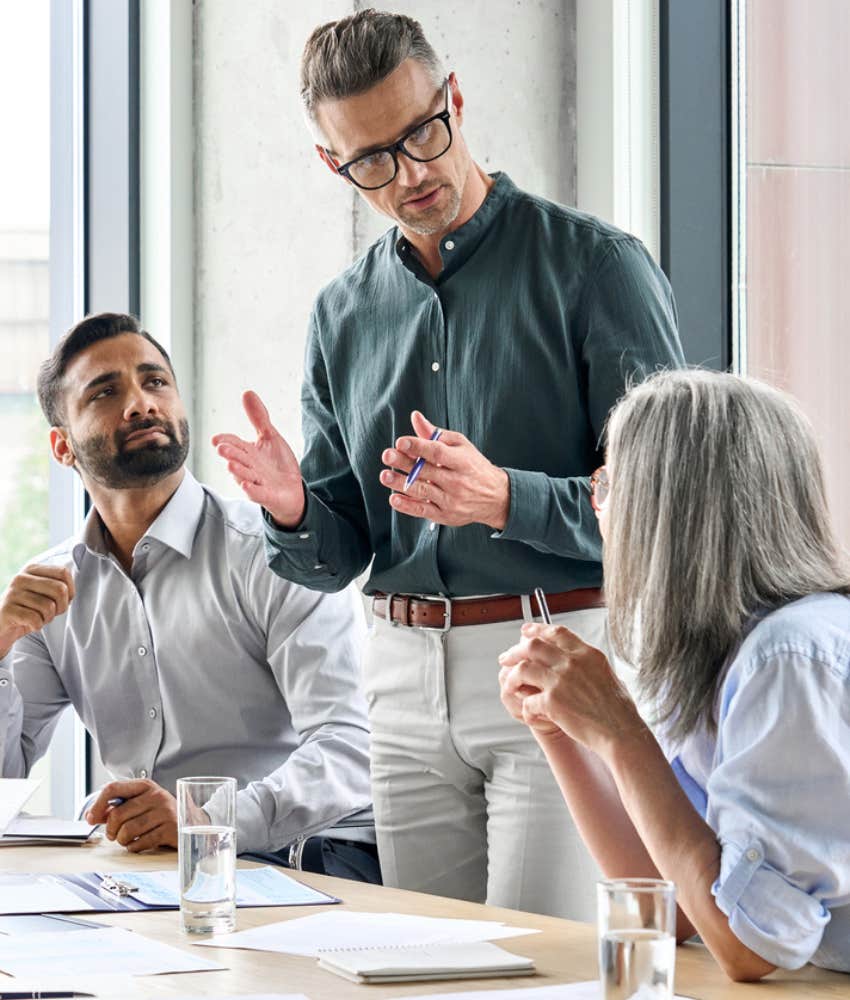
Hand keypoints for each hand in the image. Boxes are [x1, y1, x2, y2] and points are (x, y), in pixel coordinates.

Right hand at [0, 565, 74, 658]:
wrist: (3, 627)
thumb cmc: (30, 609)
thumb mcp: (45, 593)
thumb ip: (59, 587)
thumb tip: (70, 592)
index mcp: (32, 569)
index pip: (63, 572)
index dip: (69, 590)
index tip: (62, 600)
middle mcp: (21, 578)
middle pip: (60, 589)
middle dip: (61, 607)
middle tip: (52, 613)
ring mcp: (12, 593)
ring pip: (49, 607)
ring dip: (48, 618)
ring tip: (38, 618)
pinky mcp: (7, 610)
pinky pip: (36, 620)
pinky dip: (37, 626)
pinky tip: (30, 624)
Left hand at [86, 779, 182, 852]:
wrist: (192, 822)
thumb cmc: (161, 814)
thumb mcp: (141, 804)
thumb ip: (118, 808)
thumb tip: (93, 816)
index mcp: (145, 786)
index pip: (113, 788)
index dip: (98, 804)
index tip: (92, 818)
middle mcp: (156, 796)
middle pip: (117, 814)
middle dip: (110, 830)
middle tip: (113, 835)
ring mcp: (164, 812)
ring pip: (127, 831)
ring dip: (122, 840)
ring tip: (128, 839)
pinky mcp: (170, 830)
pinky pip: (140, 843)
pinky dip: (134, 847)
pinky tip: (139, 843)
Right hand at [212, 391, 305, 527]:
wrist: (291, 490)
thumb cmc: (276, 464)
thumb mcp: (270, 437)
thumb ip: (259, 418)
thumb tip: (247, 392)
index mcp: (248, 452)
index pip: (234, 444)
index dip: (226, 441)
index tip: (216, 439)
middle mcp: (249, 467)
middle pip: (237, 459)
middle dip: (230, 454)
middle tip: (221, 448)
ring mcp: (257, 482)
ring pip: (245, 476)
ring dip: (237, 471)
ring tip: (230, 465)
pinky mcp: (266, 496)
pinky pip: (257, 493)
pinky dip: (251, 490)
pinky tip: (246, 486)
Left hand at [379, 411, 509, 528]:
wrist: (496, 497)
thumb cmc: (474, 467)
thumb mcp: (461, 446)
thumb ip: (435, 434)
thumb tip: (415, 417)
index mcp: (462, 461)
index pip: (438, 452)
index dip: (418, 446)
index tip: (401, 442)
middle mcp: (458, 481)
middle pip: (427, 471)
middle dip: (405, 463)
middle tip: (387, 455)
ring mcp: (452, 500)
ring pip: (423, 491)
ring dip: (401, 484)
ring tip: (385, 476)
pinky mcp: (446, 516)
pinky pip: (424, 510)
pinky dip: (408, 506)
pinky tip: (394, 498)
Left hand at [498, 623, 645, 757]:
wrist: (621, 732)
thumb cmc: (618, 710)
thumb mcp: (608, 674)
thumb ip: (588, 663)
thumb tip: (575, 659)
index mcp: (587, 653)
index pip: (556, 632)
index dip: (536, 629)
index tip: (525, 632)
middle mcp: (572, 663)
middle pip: (533, 646)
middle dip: (515, 650)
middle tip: (506, 657)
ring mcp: (561, 681)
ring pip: (523, 668)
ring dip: (512, 676)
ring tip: (509, 683)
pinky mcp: (553, 702)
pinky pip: (528, 700)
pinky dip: (525, 707)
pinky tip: (529, 713)